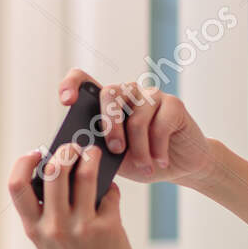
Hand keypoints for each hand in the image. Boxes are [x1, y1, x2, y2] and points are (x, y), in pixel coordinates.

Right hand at [8, 143, 140, 248]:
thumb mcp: (51, 244)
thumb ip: (48, 212)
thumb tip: (60, 167)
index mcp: (34, 230)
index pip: (16, 185)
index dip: (24, 162)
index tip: (37, 152)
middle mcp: (53, 228)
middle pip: (54, 170)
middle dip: (66, 151)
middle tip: (74, 147)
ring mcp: (80, 228)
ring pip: (84, 173)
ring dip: (91, 157)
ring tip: (95, 154)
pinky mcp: (107, 227)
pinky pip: (109, 192)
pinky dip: (111, 187)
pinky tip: (111, 191)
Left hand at [57, 68, 212, 186]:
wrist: (180, 167)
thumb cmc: (142, 161)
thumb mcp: (114, 160)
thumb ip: (98, 150)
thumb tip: (77, 152)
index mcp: (106, 105)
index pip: (83, 80)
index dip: (71, 84)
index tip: (67, 102)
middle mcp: (127, 93)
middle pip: (109, 93)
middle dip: (110, 125)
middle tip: (117, 151)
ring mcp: (151, 96)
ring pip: (137, 116)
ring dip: (140, 148)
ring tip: (145, 167)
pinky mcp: (173, 104)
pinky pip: (160, 124)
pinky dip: (158, 149)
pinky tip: (161, 162)